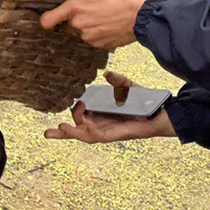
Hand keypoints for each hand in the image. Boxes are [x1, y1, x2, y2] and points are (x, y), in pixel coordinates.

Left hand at [39, 0, 149, 48]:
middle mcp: (79, 25)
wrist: (142, 15)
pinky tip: (107, 24)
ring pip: (80, 32)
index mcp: (74, 9)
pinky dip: (96, 33)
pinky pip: (92, 39)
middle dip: (74, 17)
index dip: (47, 18)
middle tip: (90, 8)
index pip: (47, 21)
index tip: (51, 16)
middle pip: (67, 24)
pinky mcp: (100, 45)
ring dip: (86, 26)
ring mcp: (89, 37)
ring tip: (101, 15)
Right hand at [44, 71, 175, 141]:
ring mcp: (107, 131)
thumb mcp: (128, 88)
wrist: (162, 113)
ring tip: (59, 129)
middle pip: (77, 130)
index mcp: (101, 115)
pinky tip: (83, 125)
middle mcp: (101, 125)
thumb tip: (107, 74)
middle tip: (48, 132)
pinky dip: (88, 131)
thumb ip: (118, 81)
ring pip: (84, 135)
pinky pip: (98, 136)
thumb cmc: (144, 103)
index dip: (71, 112)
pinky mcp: (115, 135)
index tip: (66, 104)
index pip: (80, 116)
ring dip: (71, 133)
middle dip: (62, 133)